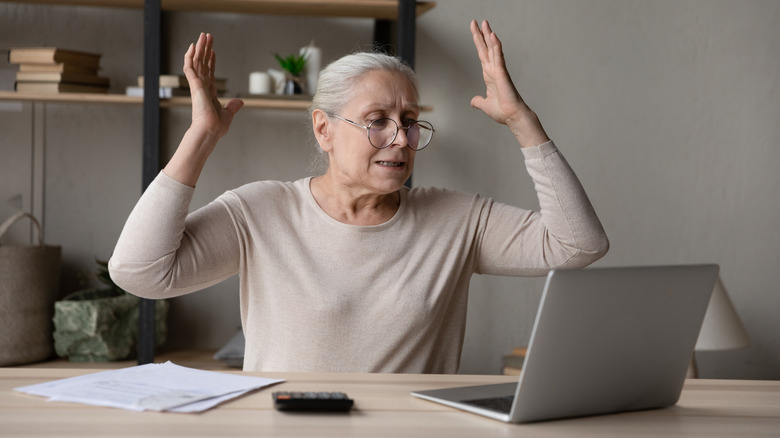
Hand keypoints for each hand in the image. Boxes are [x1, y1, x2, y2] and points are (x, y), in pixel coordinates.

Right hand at [183, 32, 242, 141]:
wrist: (210, 132)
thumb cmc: (216, 127)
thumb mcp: (228, 113)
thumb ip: (233, 106)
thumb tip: (240, 102)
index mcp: (209, 92)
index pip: (209, 72)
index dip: (211, 61)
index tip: (213, 51)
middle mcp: (202, 87)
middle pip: (202, 63)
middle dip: (205, 49)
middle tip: (208, 36)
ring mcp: (197, 85)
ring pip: (196, 61)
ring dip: (199, 48)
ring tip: (203, 35)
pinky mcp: (194, 85)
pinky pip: (190, 67)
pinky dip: (190, 56)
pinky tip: (193, 46)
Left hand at [470, 20, 548, 147]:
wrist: (512, 117)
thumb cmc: (503, 111)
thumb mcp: (485, 105)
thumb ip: (479, 101)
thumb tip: (473, 101)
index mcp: (489, 75)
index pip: (482, 55)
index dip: (478, 43)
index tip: (475, 31)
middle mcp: (493, 70)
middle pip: (486, 49)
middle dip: (481, 35)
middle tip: (477, 21)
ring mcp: (498, 71)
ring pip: (492, 49)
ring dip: (488, 36)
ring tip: (485, 23)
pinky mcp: (502, 74)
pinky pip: (498, 57)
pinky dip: (495, 46)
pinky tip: (492, 36)